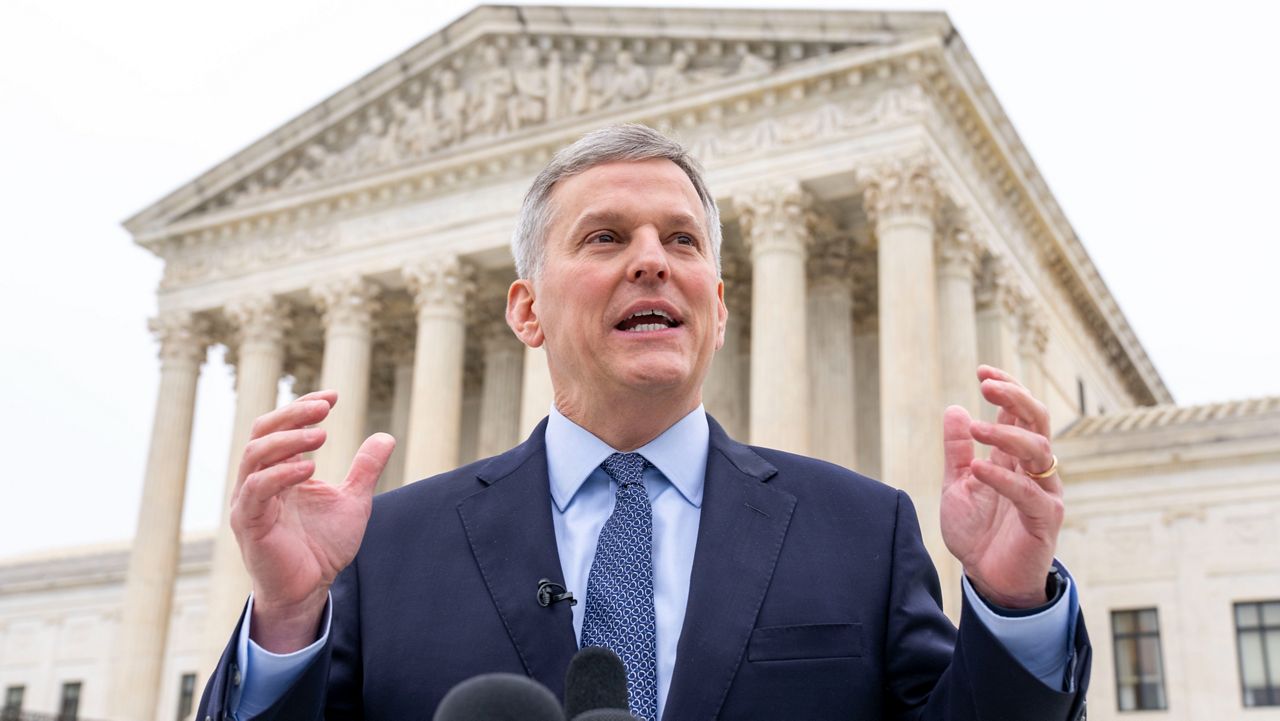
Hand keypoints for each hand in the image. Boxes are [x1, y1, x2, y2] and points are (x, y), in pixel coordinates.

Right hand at [229, 390, 394, 651]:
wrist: (309, 589)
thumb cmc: (323, 547)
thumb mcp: (353, 501)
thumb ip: (365, 470)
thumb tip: (386, 436)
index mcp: (279, 471)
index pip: (281, 426)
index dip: (303, 406)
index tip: (333, 396)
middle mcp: (258, 480)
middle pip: (262, 432)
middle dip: (293, 414)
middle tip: (325, 407)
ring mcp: (249, 501)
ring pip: (254, 455)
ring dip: (287, 440)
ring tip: (322, 436)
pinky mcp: (248, 524)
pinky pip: (255, 490)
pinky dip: (279, 474)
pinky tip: (308, 467)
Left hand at [940, 366, 1062, 608]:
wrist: (988, 579)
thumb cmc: (978, 533)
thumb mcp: (957, 485)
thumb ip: (957, 451)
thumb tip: (954, 409)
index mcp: (1015, 458)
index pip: (1020, 412)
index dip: (1007, 387)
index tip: (982, 371)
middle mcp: (1035, 470)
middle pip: (1038, 420)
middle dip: (1016, 397)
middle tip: (987, 384)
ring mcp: (1044, 492)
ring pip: (1040, 450)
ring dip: (1008, 433)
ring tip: (977, 427)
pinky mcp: (1045, 519)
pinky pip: (1029, 492)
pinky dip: (1004, 477)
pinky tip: (979, 468)